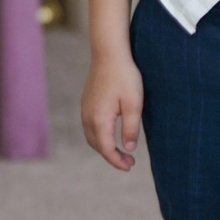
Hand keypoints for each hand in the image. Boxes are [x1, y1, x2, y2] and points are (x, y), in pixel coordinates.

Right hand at [81, 50, 143, 170]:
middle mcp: (88, 117)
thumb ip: (131, 129)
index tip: (129, 166)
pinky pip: (90, 127)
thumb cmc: (124, 77)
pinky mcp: (86, 102)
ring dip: (104, 147)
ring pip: (92, 137)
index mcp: (99, 119)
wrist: (109, 53)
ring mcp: (85, 109)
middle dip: (111, 156)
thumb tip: (128, 148)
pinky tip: (111, 133)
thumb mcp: (134, 104)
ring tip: (120, 151)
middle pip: (97, 146)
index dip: (117, 161)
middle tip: (128, 162)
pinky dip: (99, 136)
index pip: (106, 149)